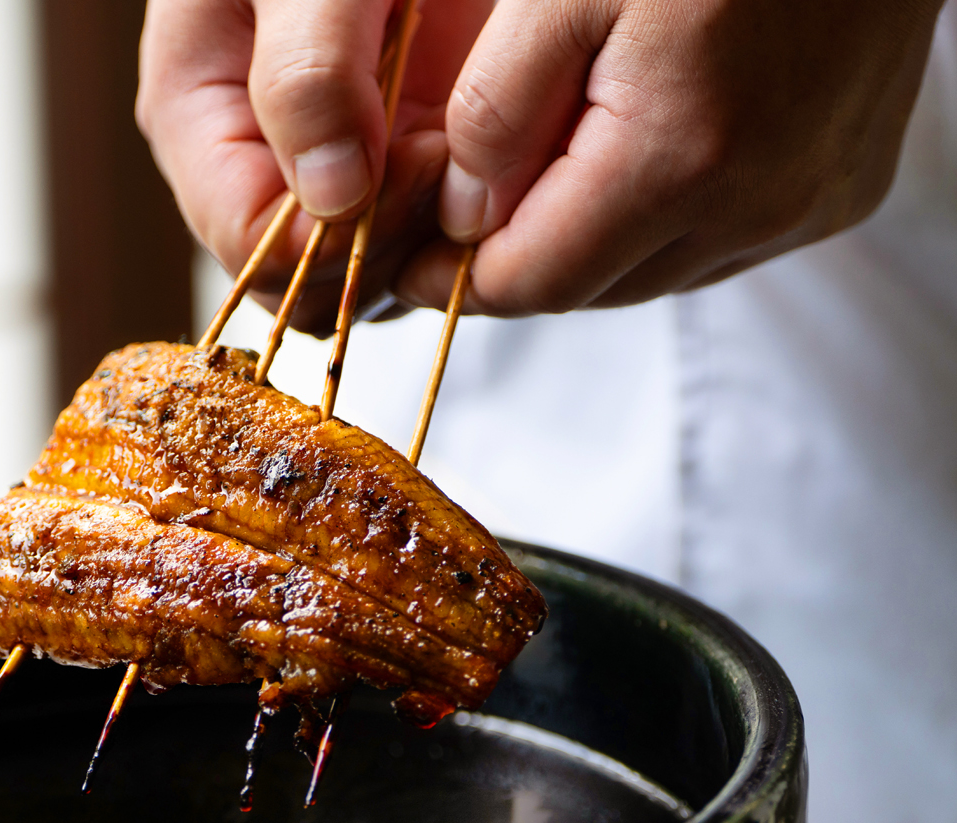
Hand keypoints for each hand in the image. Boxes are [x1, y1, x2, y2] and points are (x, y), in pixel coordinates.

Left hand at [137, 0, 944, 323]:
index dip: (454, 283)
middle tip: (456, 226)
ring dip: (586, 248)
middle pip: (589, 290)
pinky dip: (657, 225)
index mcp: (681, 158)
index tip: (404, 267)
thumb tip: (458, 215)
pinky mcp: (840, 191)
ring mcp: (807, 205)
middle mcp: (756, 204)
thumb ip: (498, 110)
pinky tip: (632, 164)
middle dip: (515, 265)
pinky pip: (714, 245)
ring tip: (539, 186)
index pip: (534, 281)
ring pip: (651, 276)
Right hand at [137, 0, 491, 332]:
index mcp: (195, 115)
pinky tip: (483, 159)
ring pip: (359, 276)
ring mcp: (317, 175)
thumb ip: (307, 71)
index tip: (418, 159)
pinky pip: (409, 248)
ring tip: (470, 149)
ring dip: (424, 236)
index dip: (328, 231)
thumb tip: (329, 201)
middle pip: (301, 277)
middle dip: (382, 237)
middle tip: (453, 156)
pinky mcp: (382, 175)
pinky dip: (453, 223)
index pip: (246, 240)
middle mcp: (251, 162)